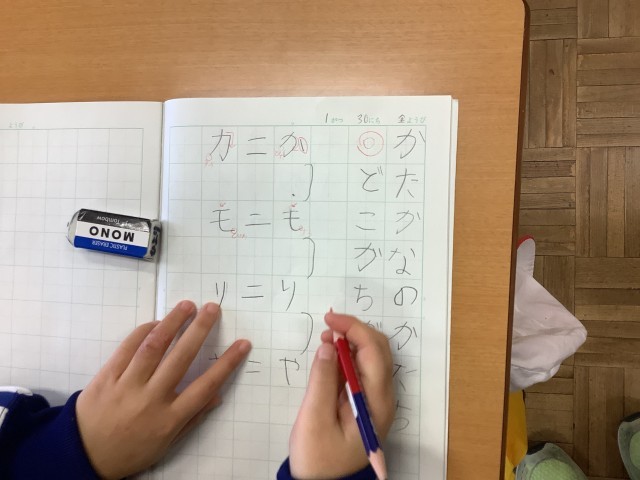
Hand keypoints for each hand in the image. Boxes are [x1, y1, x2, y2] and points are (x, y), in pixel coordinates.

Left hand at [76, 300, 250, 478]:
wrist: (83, 456)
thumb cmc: (131, 450)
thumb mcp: (166, 444)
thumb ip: (192, 418)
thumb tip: (217, 395)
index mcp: (169, 419)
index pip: (205, 386)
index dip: (227, 363)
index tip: (243, 344)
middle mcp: (151, 399)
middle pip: (181, 358)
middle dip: (199, 330)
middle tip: (212, 308)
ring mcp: (127, 386)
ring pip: (153, 347)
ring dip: (172, 322)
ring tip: (187, 305)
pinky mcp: (107, 376)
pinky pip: (127, 348)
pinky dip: (143, 331)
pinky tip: (156, 322)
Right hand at [289, 311, 394, 478]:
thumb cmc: (318, 458)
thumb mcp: (314, 419)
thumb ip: (322, 380)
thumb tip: (330, 345)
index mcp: (376, 402)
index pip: (374, 352)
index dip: (353, 328)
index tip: (329, 320)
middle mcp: (383, 398)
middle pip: (378, 350)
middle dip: (354, 331)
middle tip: (327, 328)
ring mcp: (376, 400)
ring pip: (371, 358)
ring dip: (350, 342)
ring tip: (325, 340)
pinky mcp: (366, 403)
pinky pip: (362, 371)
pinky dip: (347, 357)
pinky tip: (329, 357)